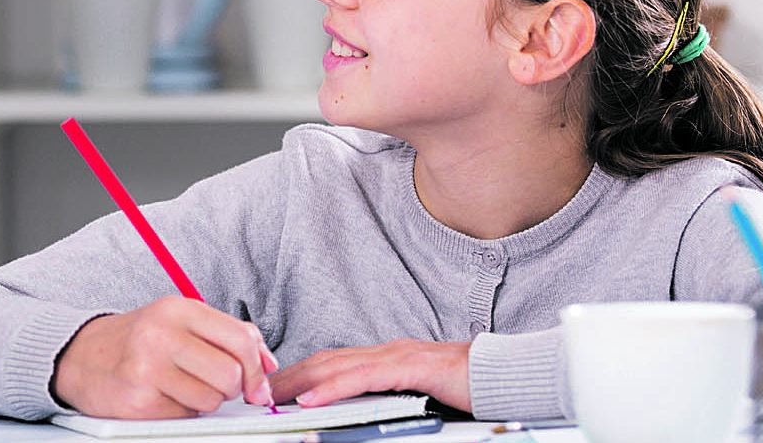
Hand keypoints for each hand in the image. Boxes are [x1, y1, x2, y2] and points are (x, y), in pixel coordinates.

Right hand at [50, 297, 277, 418]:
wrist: (80, 357)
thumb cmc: (137, 340)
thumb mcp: (180, 322)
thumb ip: (227, 335)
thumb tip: (268, 363)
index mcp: (177, 309)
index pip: (240, 339)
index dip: (258, 367)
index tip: (259, 383)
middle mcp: (161, 334)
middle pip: (230, 374)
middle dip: (232, 388)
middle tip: (216, 384)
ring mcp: (147, 368)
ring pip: (211, 399)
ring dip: (205, 400)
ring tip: (181, 386)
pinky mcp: (138, 401)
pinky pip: (185, 415)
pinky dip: (181, 410)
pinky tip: (162, 395)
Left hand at [269, 339, 470, 412]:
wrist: (504, 376)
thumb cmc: (465, 388)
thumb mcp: (415, 394)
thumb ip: (387, 396)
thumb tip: (359, 409)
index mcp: (385, 358)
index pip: (332, 362)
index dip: (300, 373)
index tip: (274, 388)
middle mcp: (386, 352)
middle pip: (325, 361)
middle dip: (289, 376)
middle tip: (259, 392)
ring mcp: (398, 357)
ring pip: (337, 366)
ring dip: (301, 381)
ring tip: (273, 397)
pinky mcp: (412, 368)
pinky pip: (364, 378)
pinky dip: (334, 388)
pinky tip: (313, 398)